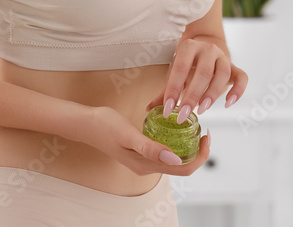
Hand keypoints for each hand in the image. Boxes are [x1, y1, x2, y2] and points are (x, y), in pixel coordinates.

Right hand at [82, 105, 211, 175]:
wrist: (86, 123)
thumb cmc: (105, 126)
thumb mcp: (128, 134)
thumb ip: (150, 147)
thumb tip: (175, 158)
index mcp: (146, 165)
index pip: (183, 168)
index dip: (200, 155)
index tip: (205, 136)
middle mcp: (147, 166)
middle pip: (182, 165)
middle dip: (197, 151)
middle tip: (202, 131)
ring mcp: (144, 160)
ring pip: (174, 159)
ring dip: (187, 147)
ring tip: (192, 129)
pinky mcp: (141, 152)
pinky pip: (164, 152)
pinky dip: (175, 143)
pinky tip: (175, 130)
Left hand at [146, 37, 248, 121]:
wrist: (206, 47)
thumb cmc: (187, 63)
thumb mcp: (174, 71)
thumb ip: (165, 90)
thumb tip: (149, 109)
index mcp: (188, 47)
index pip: (180, 69)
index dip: (174, 89)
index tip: (168, 108)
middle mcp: (208, 49)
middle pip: (203, 73)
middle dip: (193, 95)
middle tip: (185, 113)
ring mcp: (223, 57)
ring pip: (222, 75)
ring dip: (212, 94)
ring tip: (202, 109)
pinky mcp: (235, 67)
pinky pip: (242, 78)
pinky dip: (237, 91)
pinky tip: (227, 104)